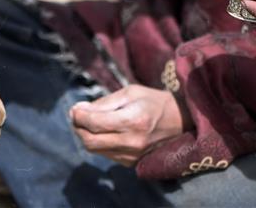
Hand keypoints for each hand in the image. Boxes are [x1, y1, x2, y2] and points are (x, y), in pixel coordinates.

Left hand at [69, 84, 188, 166]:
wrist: (180, 121)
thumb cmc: (153, 101)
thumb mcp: (130, 92)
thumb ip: (104, 103)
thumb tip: (79, 110)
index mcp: (132, 120)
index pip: (93, 123)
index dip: (78, 115)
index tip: (74, 108)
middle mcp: (132, 141)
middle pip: (89, 141)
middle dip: (77, 127)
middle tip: (77, 115)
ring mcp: (132, 155)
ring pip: (95, 149)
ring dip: (85, 135)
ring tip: (88, 121)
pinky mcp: (132, 162)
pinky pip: (105, 154)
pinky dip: (98, 142)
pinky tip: (102, 131)